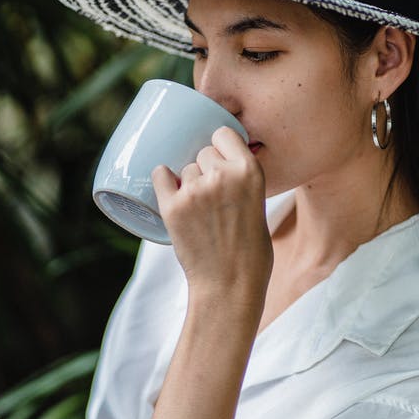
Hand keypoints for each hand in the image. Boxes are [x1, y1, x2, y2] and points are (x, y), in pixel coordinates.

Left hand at [151, 127, 271, 312]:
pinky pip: (160, 176)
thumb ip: (241, 180)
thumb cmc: (249, 251)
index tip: (219, 159)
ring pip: (184, 169)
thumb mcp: (258, 204)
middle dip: (205, 169)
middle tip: (213, 198)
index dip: (220, 146)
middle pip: (202, 152)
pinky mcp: (173, 207)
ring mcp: (195, 191)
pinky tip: (171, 194)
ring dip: (188, 184)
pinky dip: (163, 183)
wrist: (231, 285)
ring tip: (201, 213)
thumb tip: (216, 161)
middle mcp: (222, 176)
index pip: (224, 134)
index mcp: (249, 171)